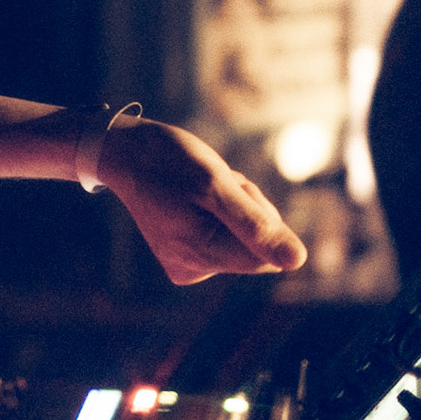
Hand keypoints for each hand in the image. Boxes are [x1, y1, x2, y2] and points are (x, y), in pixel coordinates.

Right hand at [99, 117, 304, 284]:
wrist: (123, 151)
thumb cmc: (168, 160)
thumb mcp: (216, 183)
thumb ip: (256, 225)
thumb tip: (297, 261)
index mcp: (201, 255)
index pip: (266, 255)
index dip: (258, 216)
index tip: (229, 189)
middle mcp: (192, 269)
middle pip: (254, 247)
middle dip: (246, 208)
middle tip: (215, 181)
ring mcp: (185, 263)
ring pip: (239, 239)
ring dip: (232, 205)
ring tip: (199, 184)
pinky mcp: (183, 253)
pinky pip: (221, 236)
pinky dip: (217, 210)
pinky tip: (192, 195)